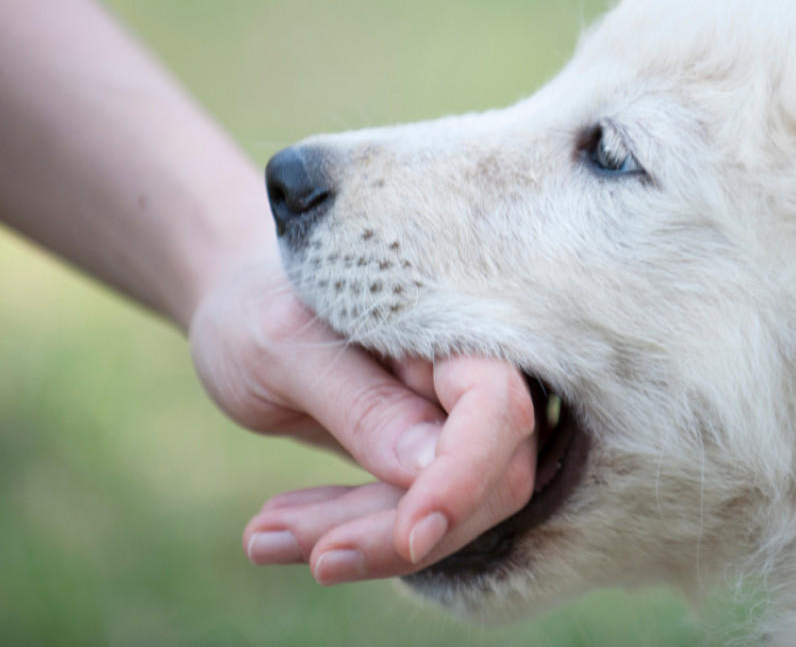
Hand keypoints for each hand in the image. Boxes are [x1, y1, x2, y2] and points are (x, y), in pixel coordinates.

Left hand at [188, 244, 537, 582]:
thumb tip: (430, 470)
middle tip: (288, 546)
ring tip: (260, 536)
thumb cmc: (257, 306)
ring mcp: (448, 417)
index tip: (410, 535)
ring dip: (357, 536)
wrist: (242, 306)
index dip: (465, 477)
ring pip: (444, 509)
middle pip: (484, 477)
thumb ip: (362, 405)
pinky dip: (344, 529)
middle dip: (394, 527)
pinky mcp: (421, 455)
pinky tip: (274, 529)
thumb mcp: (284, 349)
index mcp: (449, 326)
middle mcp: (465, 373)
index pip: (496, 408)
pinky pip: (405, 510)